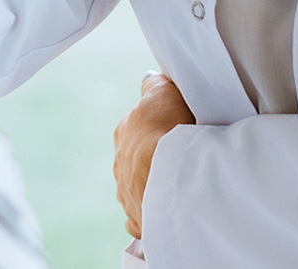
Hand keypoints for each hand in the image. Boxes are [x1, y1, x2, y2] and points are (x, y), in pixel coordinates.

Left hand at [113, 72, 194, 239]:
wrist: (169, 173)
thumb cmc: (169, 128)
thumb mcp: (164, 92)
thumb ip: (156, 85)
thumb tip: (150, 79)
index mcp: (124, 132)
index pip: (137, 125)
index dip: (155, 126)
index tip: (169, 131)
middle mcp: (120, 162)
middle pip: (136, 157)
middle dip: (152, 158)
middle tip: (177, 158)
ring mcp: (126, 192)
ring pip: (137, 186)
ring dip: (152, 185)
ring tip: (175, 185)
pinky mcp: (137, 218)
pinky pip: (140, 217)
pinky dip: (149, 215)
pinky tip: (161, 212)